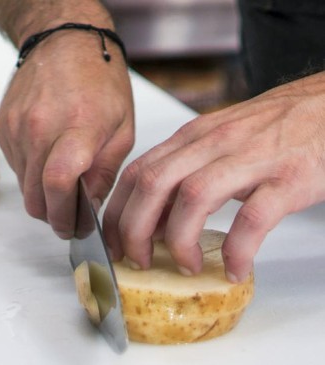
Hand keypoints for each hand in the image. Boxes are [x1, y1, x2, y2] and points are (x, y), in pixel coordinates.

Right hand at [0, 30, 133, 238]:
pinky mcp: (2, 126)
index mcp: (78, 126)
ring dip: (41, 193)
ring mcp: (16, 127)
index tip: (73, 227)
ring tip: (62, 179)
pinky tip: (48, 155)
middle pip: (35, 195)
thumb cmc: (100, 81)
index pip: (58, 183)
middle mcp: (39, 126)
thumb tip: (89, 206)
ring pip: (23, 185)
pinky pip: (15, 165)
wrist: (64, 42)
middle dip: (52, 215)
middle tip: (68, 217)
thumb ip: (105, 171)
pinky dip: (31, 171)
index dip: (64, 215)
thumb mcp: (123, 126)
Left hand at [103, 72, 324, 281]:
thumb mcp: (218, 142)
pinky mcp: (287, 178)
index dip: (117, 212)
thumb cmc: (274, 127)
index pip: (137, 172)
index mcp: (193, 137)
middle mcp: (214, 143)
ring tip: (184, 265)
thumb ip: (184, 171)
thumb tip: (153, 216)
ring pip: (194, 197)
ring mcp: (251, 159)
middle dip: (135, 229)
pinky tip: (234, 268)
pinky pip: (253, 219)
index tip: (113, 242)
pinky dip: (237, 249)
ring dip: (179, 239)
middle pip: (154, 184)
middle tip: (137, 259)